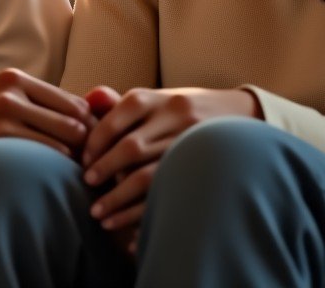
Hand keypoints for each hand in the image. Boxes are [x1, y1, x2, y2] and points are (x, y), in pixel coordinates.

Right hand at [0, 68, 94, 207]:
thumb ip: (30, 111)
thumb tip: (84, 122)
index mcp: (12, 79)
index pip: (74, 101)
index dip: (87, 131)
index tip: (86, 158)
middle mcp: (12, 88)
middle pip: (78, 118)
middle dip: (88, 146)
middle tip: (86, 174)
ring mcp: (6, 111)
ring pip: (69, 137)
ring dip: (77, 162)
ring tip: (72, 184)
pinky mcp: (0, 138)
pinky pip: (51, 155)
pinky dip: (60, 173)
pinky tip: (53, 188)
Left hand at [82, 86, 260, 241]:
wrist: (241, 115)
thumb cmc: (185, 110)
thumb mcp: (158, 100)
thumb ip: (122, 103)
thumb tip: (87, 101)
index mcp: (158, 98)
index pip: (119, 115)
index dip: (97, 138)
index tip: (83, 158)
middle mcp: (175, 118)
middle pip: (131, 147)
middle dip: (104, 169)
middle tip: (87, 183)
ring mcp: (190, 144)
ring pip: (147, 176)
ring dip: (118, 198)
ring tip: (99, 213)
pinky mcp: (200, 170)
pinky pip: (166, 196)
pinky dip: (141, 213)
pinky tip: (125, 227)